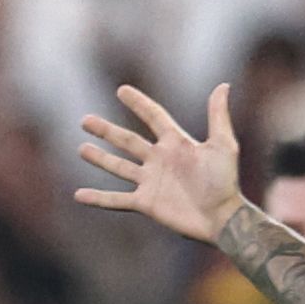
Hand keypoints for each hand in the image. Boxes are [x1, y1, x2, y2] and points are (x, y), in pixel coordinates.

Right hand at [76, 83, 243, 244]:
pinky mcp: (146, 203)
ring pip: (118, 167)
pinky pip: (117, 200)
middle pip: (127, 140)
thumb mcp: (223, 145)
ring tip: (82, 149)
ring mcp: (150, 182)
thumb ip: (218, 116)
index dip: (138, 103)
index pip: (153, 117)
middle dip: (106, 131)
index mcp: (176, 143)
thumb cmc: (225, 182)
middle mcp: (159, 160)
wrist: (221, 218)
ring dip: (100, 158)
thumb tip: (223, 85)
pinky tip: (79, 195)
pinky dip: (98, 198)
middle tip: (85, 120)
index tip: (122, 90)